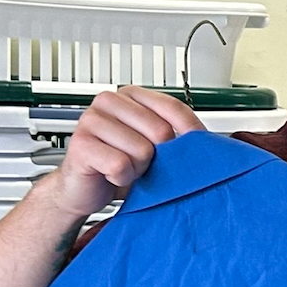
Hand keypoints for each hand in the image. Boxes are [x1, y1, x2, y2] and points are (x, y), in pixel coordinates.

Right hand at [47, 87, 205, 220]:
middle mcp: (110, 102)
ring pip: (142, 150)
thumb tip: (206, 141)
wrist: (85, 190)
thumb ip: (172, 135)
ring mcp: (92, 120)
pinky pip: (120, 165)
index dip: (191, 131)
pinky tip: (110, 175)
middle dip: (156, 157)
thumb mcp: (151, 146)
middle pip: (161, 131)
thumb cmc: (119, 165)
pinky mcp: (81, 144)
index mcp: (131, 96)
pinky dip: (120, 178)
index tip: (199, 147)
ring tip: (124, 167)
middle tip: (140, 162)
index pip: (173, 107)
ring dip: (137, 169)